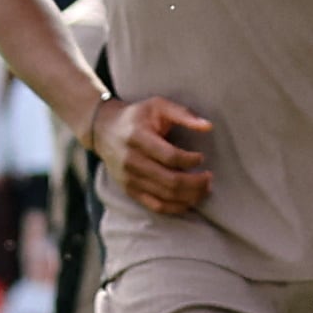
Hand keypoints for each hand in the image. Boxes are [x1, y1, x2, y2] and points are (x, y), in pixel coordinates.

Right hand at [89, 95, 216, 216]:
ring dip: (190, 196)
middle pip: (169, 180)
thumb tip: (208, 126)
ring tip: (205, 190)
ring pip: (164, 196)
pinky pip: (154, 205)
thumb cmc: (137, 116)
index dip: (190, 160)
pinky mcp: (129, 190)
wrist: (103, 130)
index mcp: (138, 138)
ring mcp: (129, 179)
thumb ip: (184, 114)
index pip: (169, 157)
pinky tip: (189, 202)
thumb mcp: (158, 105)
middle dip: (195, 183)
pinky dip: (175, 207)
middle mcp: (131, 161)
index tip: (202, 158)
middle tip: (209, 178)